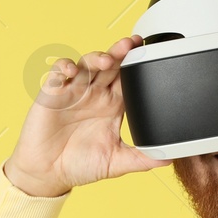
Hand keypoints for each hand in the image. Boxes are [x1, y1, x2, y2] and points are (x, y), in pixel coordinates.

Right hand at [2, 35, 171, 196]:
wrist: (50, 174)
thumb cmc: (80, 165)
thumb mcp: (116, 162)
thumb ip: (141, 159)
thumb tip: (168, 157)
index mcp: (112, 105)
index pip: (128, 78)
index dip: (137, 64)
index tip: (150, 53)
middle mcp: (94, 94)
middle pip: (110, 65)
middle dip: (121, 52)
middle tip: (133, 44)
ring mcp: (74, 91)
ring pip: (87, 64)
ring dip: (97, 57)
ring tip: (107, 60)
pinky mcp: (53, 93)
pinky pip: (58, 73)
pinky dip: (64, 67)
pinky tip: (71, 70)